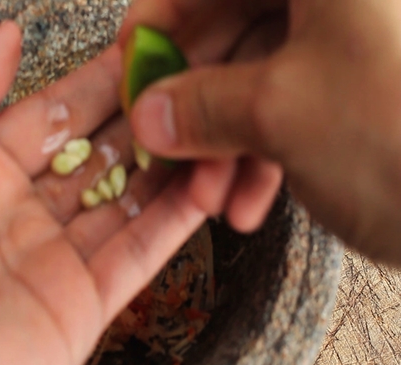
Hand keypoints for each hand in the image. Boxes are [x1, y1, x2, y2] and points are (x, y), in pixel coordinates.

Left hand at [0, 22, 206, 364]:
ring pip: (127, 200)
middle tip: (181, 83)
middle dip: (138, 118)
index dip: (94, 81)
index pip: (50, 114)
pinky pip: (141, 251)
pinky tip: (207, 180)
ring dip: (166, 164)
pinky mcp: (84, 305)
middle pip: (94, 154)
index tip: (136, 52)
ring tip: (203, 124)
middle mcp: (15, 215)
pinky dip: (178, 217)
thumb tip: (4, 37)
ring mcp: (52, 261)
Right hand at [122, 0, 400, 263]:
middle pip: (238, 27)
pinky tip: (250, 203)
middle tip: (165, 150)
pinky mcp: (371, 87)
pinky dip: (268, 155)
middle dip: (196, 101)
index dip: (162, 21)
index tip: (134, 69)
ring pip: (266, 76)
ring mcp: (362, 39)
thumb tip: (148, 113)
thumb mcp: (284, 114)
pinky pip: (301, 106)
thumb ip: (201, 106)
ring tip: (210, 199)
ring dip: (227, 141)